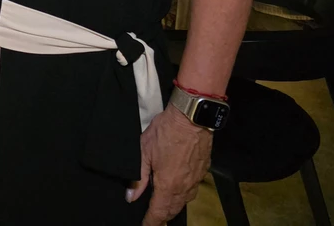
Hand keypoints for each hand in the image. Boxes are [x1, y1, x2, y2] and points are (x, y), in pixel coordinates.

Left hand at [127, 106, 211, 224]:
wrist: (192, 118)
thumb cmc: (166, 132)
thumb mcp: (144, 151)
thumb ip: (138, 178)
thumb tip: (131, 197)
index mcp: (168, 185)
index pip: (159, 212)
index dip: (151, 222)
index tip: (145, 225)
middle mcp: (184, 187)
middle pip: (173, 209)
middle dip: (162, 216)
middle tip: (153, 218)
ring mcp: (195, 180)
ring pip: (184, 201)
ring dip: (173, 206)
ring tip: (164, 207)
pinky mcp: (203, 171)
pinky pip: (192, 189)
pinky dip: (183, 194)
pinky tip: (178, 189)